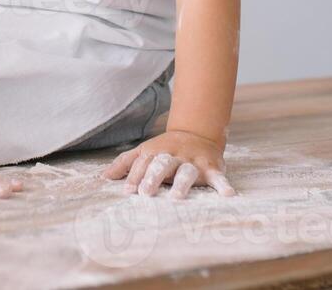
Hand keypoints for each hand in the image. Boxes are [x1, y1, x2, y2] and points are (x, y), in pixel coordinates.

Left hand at [101, 129, 235, 198]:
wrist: (198, 134)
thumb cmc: (166, 150)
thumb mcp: (145, 151)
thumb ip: (125, 163)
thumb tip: (104, 177)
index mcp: (156, 152)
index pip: (143, 163)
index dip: (135, 176)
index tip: (127, 191)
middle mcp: (174, 155)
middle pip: (162, 164)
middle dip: (153, 177)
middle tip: (145, 193)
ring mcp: (193, 161)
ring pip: (186, 172)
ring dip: (182, 184)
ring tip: (176, 198)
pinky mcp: (212, 167)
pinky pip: (218, 176)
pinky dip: (223, 185)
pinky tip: (228, 195)